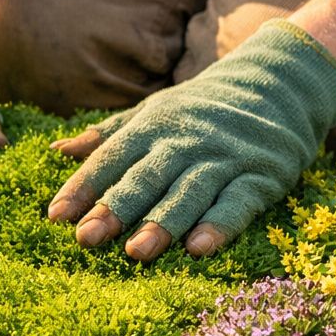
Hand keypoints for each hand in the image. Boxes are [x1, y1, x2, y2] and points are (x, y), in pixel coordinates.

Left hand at [46, 20, 335, 260]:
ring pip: (189, 192)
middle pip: (146, 177)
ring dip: (163, 222)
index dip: (83, 186)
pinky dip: (218, 225)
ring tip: (137, 252)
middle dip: (116, 207)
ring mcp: (224, 158)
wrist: (279, 82)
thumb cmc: (203, 108)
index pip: (112, 157)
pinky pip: (237, 203)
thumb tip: (58, 150)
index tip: (56, 216)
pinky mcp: (261, 175)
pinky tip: (199, 248)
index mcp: (154, 124)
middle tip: (87, 238)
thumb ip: (108, 135)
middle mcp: (186, 140)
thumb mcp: (154, 111)